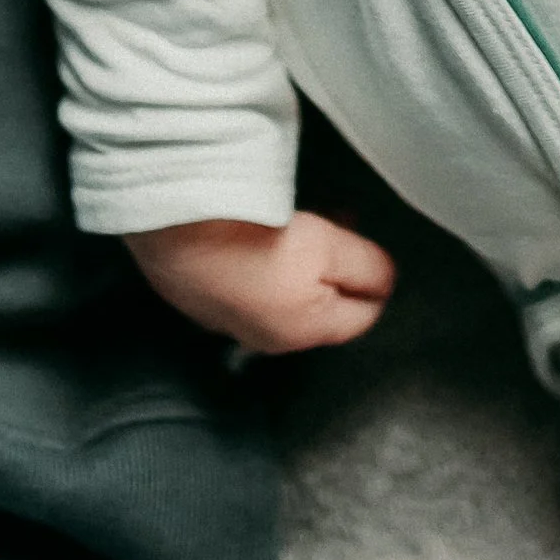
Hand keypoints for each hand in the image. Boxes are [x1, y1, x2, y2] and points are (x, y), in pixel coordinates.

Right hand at [128, 211, 395, 353]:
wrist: (174, 225)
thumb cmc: (257, 238)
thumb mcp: (329, 249)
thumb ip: (366, 269)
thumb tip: (385, 283)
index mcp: (304, 333)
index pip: (361, 318)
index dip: (376, 280)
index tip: (369, 240)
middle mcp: (267, 340)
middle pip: (318, 308)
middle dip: (335, 269)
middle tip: (338, 220)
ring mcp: (225, 321)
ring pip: (280, 297)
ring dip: (295, 266)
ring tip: (297, 220)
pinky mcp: (195, 296)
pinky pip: (243, 283)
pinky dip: (257, 262)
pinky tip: (249, 232)